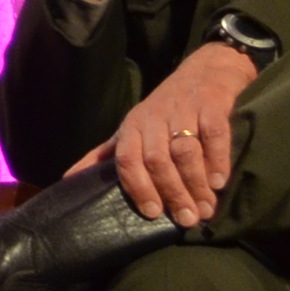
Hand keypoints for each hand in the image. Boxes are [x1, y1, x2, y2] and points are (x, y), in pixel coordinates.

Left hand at [73, 39, 258, 226]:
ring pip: (185, 151)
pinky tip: (220, 182)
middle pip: (157, 160)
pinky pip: (213, 135)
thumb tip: (69, 179)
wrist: (204, 70)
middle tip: (187, 219)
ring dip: (196, 183)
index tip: (152, 213)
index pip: (127, 159)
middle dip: (172, 192)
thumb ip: (105, 155)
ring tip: (206, 208)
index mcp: (132, 127)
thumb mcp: (131, 128)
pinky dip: (218, 160)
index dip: (137, 187)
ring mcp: (183, 110)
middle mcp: (154, 117)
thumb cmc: (164, 109)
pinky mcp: (211, 105)